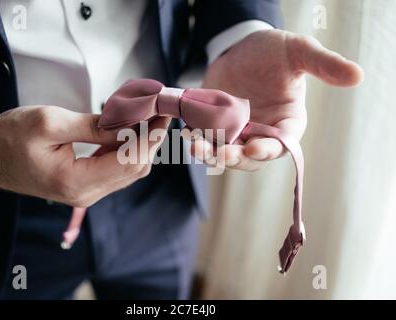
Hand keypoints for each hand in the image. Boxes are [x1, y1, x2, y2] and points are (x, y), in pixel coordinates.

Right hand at [0, 105, 170, 206]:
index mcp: (76, 181)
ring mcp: (86, 192)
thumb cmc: (10, 138)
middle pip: (136, 167)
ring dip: (142, 143)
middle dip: (152, 138)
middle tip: (159, 110)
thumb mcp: (51, 123)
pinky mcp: (84, 185)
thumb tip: (129, 123)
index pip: (131, 160)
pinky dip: (128, 150)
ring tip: (149, 116)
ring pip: (129, 170)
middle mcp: (86, 194)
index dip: (152, 135)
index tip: (163, 111)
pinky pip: (116, 169)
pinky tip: (130, 130)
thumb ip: (94, 126)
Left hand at [190, 29, 363, 170]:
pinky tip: (187, 133)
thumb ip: (323, 64)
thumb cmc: (274, 50)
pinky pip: (207, 140)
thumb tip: (358, 75)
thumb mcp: (299, 52)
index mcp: (286, 123)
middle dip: (236, 158)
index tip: (255, 148)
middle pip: (251, 157)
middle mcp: (262, 133)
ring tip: (197, 145)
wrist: (241, 47)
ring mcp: (237, 133)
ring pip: (226, 154)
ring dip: (212, 154)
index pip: (282, 144)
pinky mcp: (216, 127)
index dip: (270, 149)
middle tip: (222, 153)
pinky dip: (198, 140)